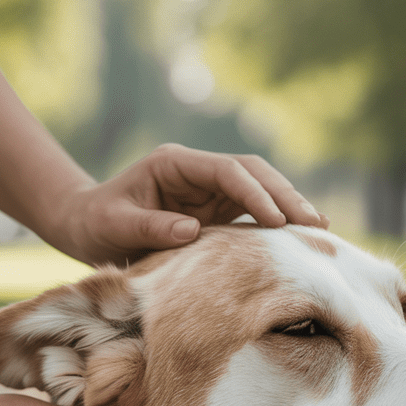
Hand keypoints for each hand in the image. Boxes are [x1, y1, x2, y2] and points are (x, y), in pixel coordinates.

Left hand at [50, 143, 328, 265]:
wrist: (86, 226)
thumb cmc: (96, 223)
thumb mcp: (115, 225)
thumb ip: (151, 227)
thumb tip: (192, 232)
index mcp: (174, 164)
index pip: (226, 171)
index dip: (254, 193)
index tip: (276, 219)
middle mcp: (197, 173)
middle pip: (252, 174)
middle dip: (284, 195)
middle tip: (314, 223)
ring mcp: (208, 191)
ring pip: (259, 190)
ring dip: (288, 207)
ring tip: (319, 230)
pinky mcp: (214, 212)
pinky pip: (252, 214)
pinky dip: (276, 224)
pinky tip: (300, 241)